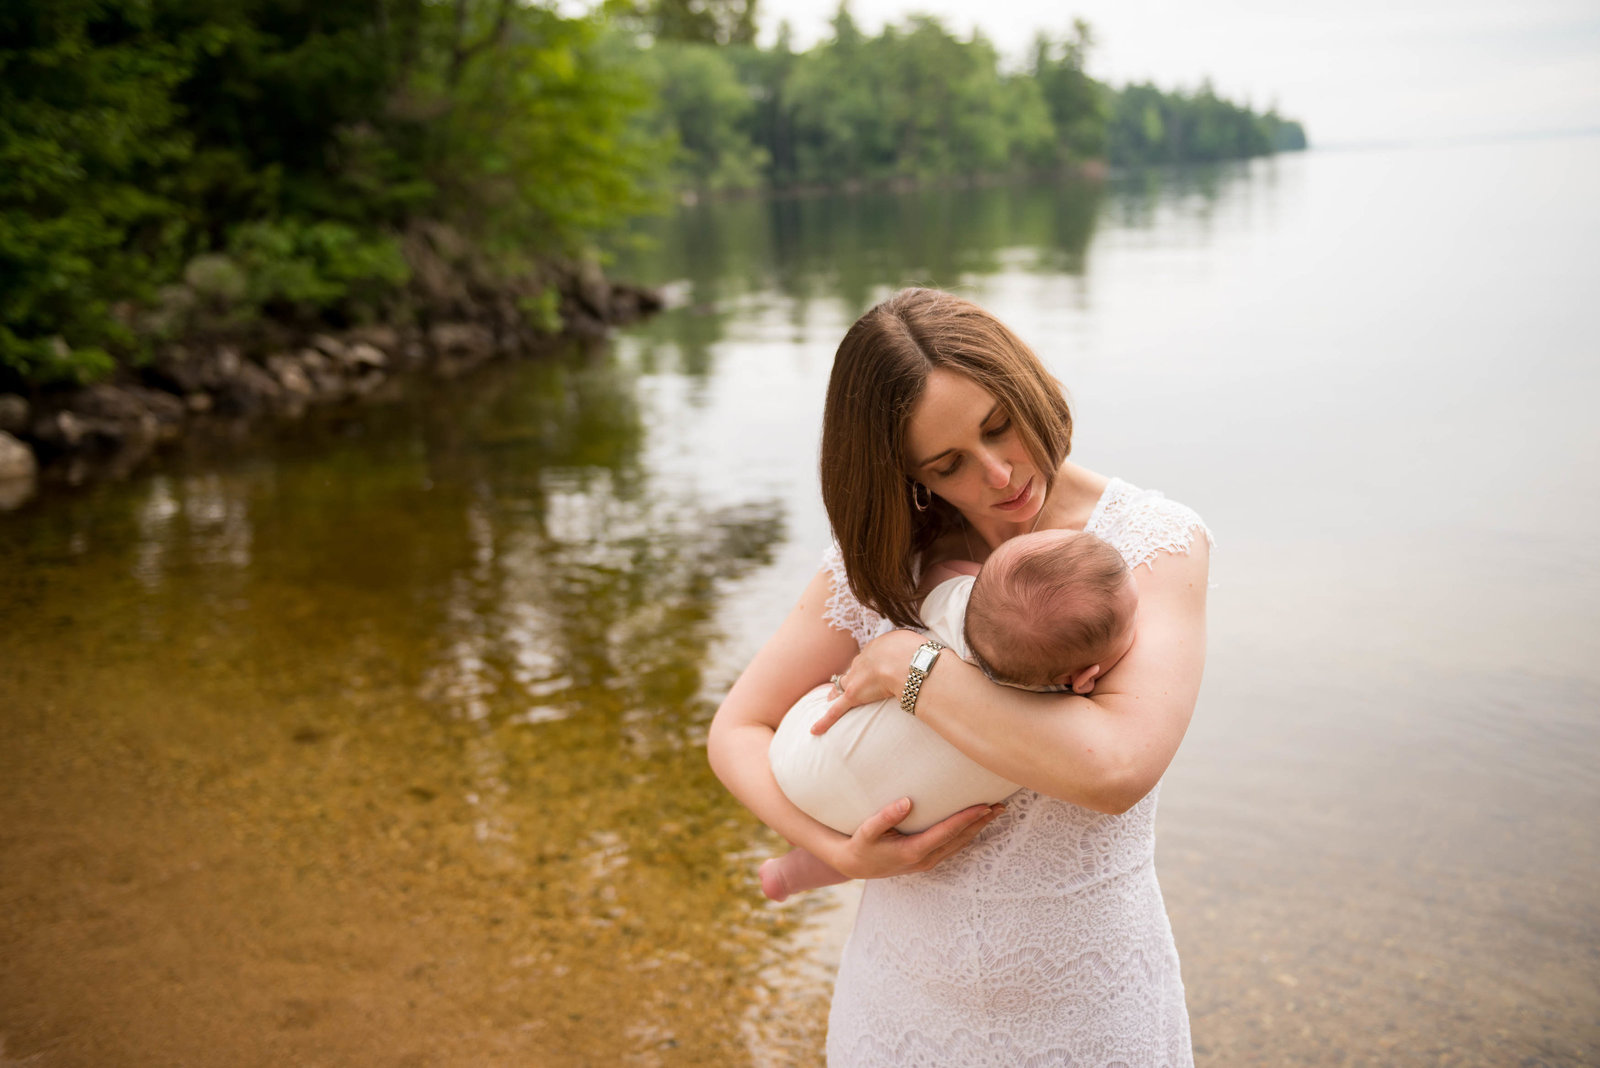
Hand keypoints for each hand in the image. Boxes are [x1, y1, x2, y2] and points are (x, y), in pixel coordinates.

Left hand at [811, 629, 925, 733]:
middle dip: (852, 675)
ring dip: (836, 692)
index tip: (872, 667)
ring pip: (843, 685)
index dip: (870, 663)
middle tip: (849, 680)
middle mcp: (864, 659)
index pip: (871, 657)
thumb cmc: (917, 653)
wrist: (907, 662)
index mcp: (879, 647)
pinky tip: (814, 730)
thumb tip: (925, 655)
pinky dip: (825, 720)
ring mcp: (857, 678)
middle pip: (854, 668)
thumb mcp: (918, 644)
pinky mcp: (854, 695)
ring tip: (829, 698)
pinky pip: (836, 710)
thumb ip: (916, 651)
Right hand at [824, 796, 1005, 879]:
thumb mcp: (867, 830)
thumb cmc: (861, 844)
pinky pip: (953, 846)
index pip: (947, 832)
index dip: (967, 819)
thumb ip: (885, 816)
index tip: (984, 806)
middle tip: (1001, 805)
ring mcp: (928, 861)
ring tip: (996, 812)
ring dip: (978, 828)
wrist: (855, 865)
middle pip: (960, 839)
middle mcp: (925, 859)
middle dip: (981, 822)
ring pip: (960, 844)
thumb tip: (907, 802)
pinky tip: (976, 823)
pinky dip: (968, 834)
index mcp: (913, 851)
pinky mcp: (927, 859)